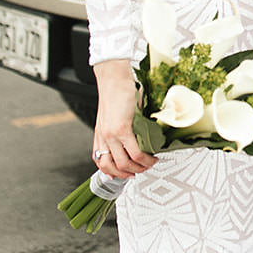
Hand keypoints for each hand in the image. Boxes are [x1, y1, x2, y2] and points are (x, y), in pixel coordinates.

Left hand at [91, 61, 157, 178]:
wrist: (114, 79)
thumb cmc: (116, 93)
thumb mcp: (114, 116)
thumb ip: (120, 129)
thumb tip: (136, 137)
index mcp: (100, 135)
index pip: (100, 162)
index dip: (112, 172)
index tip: (124, 174)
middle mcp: (103, 137)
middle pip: (111, 167)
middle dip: (128, 174)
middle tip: (141, 170)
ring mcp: (111, 135)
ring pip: (123, 164)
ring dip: (138, 168)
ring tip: (149, 164)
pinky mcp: (121, 129)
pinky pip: (134, 152)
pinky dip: (144, 159)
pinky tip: (151, 157)